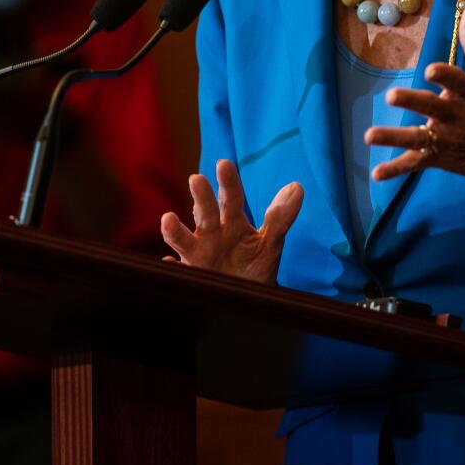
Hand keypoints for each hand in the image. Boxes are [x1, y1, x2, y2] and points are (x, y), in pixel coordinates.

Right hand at [159, 160, 301, 284]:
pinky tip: (169, 263)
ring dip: (175, 230)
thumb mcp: (270, 243)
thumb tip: (297, 187)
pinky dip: (173, 268)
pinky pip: (179, 272)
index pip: (232, 198)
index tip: (224, 164)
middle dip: (201, 197)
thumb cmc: (254, 266)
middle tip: (197, 179)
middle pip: (206, 213)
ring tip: (168, 219)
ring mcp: (198, 255)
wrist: (245, 300)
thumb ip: (280, 217)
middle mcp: (212, 234)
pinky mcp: (192, 276)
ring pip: (183, 239)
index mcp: (232, 222)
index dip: (228, 182)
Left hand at [365, 6, 464, 191]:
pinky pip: (415, 163)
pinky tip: (376, 173)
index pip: (457, 82)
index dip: (445, 77)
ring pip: (417, 138)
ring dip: (394, 138)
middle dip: (412, 102)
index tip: (431, 70)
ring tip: (370, 136)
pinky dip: (396, 170)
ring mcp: (447, 139)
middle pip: (432, 108)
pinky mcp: (439, 156)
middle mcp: (458, 117)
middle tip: (391, 96)